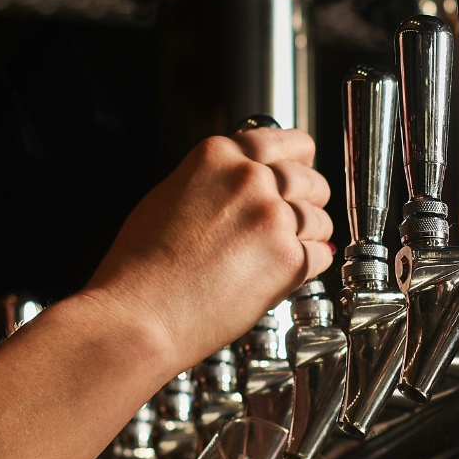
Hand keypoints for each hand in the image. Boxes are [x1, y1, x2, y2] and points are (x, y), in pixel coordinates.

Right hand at [79, 128, 333, 370]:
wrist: (139, 316)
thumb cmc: (140, 267)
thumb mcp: (170, 197)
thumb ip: (215, 182)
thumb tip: (244, 185)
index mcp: (218, 157)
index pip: (285, 142)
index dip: (300, 157)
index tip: (304, 164)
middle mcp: (250, 180)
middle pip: (309, 180)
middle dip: (311, 198)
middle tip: (302, 214)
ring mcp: (272, 218)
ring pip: (320, 219)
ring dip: (311, 234)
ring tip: (287, 250)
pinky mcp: (288, 259)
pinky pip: (320, 255)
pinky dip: (311, 264)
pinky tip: (292, 270)